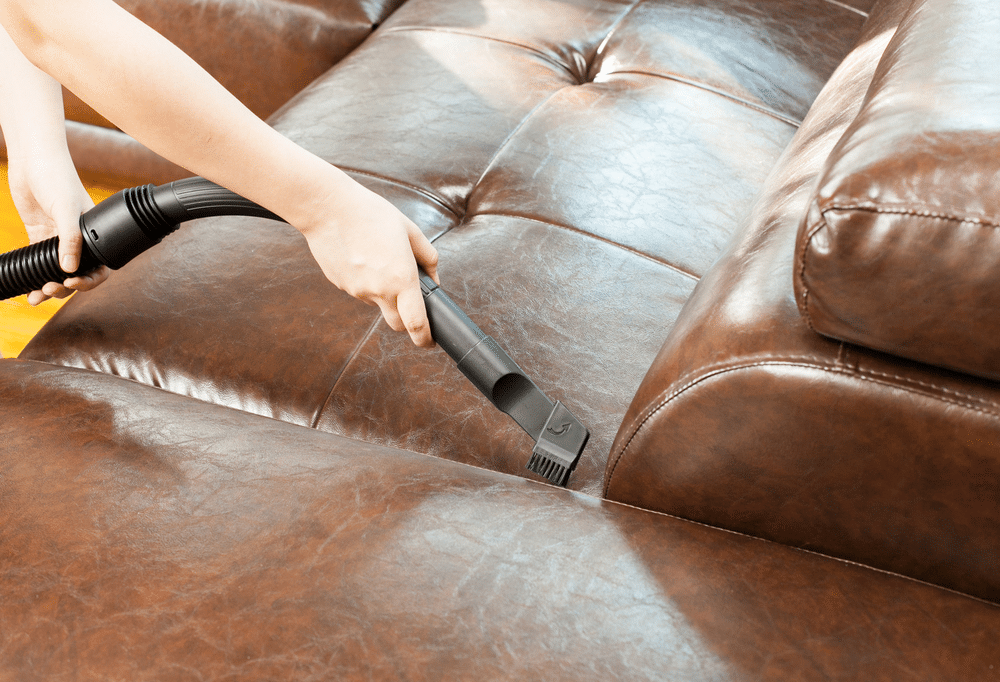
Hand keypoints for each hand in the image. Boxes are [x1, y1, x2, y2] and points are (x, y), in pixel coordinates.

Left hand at [7, 152, 109, 305]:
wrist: (33, 159)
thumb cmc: (57, 177)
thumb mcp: (67, 209)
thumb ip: (70, 240)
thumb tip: (69, 270)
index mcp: (95, 233)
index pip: (99, 265)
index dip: (89, 280)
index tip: (72, 283)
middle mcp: (78, 238)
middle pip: (77, 273)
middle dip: (65, 287)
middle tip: (50, 289)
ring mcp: (57, 237)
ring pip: (57, 270)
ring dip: (48, 287)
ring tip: (35, 296)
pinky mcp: (39, 234)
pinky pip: (38, 260)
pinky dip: (34, 274)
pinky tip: (27, 286)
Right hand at [298, 181, 439, 347]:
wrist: (328, 208)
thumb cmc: (370, 214)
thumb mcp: (410, 230)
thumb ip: (427, 257)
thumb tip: (434, 278)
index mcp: (401, 278)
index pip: (415, 323)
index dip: (424, 338)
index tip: (428, 341)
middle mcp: (379, 290)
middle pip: (397, 323)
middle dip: (406, 320)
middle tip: (409, 303)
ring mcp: (357, 290)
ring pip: (377, 303)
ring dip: (383, 293)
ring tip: (379, 259)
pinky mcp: (341, 285)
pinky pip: (359, 291)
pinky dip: (365, 282)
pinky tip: (362, 257)